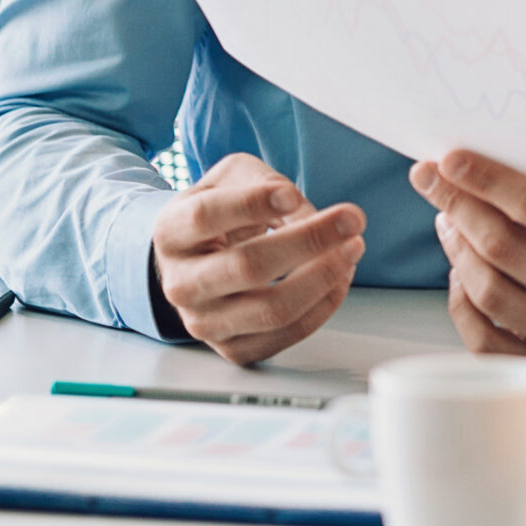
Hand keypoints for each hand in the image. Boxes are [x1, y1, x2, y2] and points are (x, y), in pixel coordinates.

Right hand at [150, 153, 363, 364]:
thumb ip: (266, 183)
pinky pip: (286, 335)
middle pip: (248, 267)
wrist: (198, 260)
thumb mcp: (234, 178)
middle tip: (352, 219)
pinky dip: (324, 306)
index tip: (292, 193)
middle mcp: (180, 284)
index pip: (205, 217)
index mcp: (172, 233)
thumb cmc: (222, 212)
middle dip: (310, 241)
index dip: (252, 203)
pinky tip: (341, 277)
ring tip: (353, 247)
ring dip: (325, 277)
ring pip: (272, 309)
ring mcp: (203, 322)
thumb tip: (303, 212)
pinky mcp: (232, 348)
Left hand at [410, 151, 525, 375]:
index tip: (452, 161)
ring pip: (489, 293)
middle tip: (434, 182)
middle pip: (504, 249)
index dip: (490, 182)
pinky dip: (462, 303)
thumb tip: (489, 170)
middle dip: (459, 207)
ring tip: (449, 222)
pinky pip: (485, 340)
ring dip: (457, 251)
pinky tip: (461, 273)